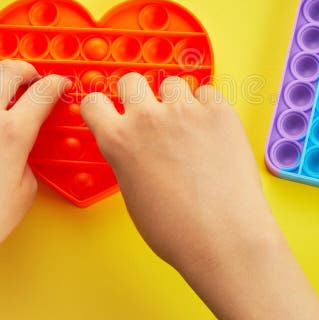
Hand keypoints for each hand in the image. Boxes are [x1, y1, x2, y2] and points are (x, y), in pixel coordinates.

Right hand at [80, 73, 318, 319]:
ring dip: (176, 99)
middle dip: (138, 94)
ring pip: (172, 84)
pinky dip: (207, 107)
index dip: (101, 106)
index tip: (110, 110)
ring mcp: (185, 111)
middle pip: (131, 81)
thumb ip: (128, 161)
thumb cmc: (177, 231)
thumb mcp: (132, 196)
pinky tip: (212, 131)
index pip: (93, 102)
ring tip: (187, 126)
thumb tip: (136, 150)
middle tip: (150, 113)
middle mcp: (147, 118)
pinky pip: (207, 93)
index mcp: (118, 141)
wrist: (224, 238)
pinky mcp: (219, 112)